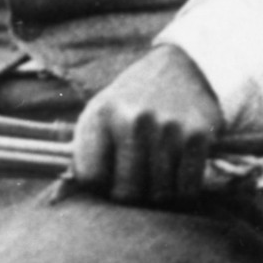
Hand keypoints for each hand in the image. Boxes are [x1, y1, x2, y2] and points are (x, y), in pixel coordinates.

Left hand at [71, 46, 222, 206]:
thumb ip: (84, 152)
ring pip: (159, 196)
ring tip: (157, 177)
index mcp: (102, 114)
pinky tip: (177, 176)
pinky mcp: (197, 137)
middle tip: (136, 184)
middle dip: (131, 195)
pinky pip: (187, 190)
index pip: (91, 178)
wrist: (181, 67)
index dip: (99, 187)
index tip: (107, 179)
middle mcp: (134, 120)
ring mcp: (168, 129)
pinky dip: (183, 192)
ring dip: (159, 195)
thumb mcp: (100, 113)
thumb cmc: (131, 102)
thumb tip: (65, 194)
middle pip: (127, 193)